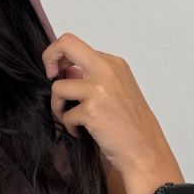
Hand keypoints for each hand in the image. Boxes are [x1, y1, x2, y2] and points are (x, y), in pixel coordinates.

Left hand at [43, 32, 174, 177]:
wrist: (145, 149)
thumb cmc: (131, 124)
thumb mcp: (116, 90)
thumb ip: (91, 77)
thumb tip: (65, 70)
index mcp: (114, 63)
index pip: (75, 45)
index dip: (59, 56)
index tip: (57, 73)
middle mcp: (107, 70)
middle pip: (66, 44)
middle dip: (49, 57)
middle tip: (50, 77)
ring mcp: (99, 90)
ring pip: (58, 87)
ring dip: (58, 106)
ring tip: (72, 119)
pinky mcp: (92, 111)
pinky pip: (66, 115)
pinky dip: (70, 127)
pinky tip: (83, 133)